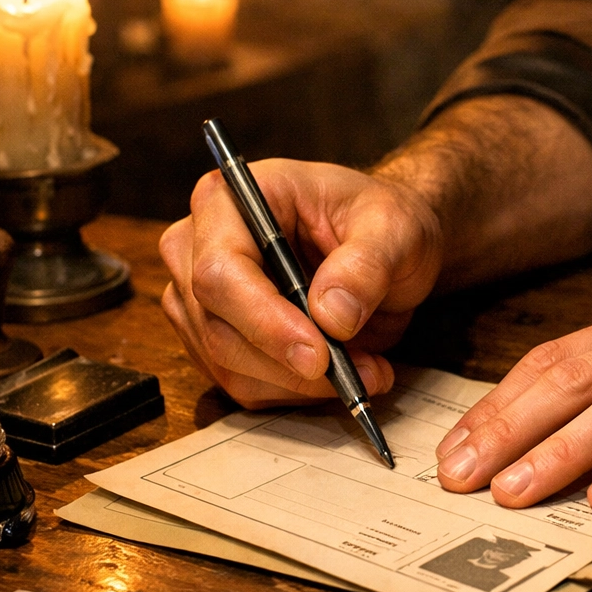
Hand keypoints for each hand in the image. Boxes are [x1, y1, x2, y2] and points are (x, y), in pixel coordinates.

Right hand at [160, 159, 441, 407]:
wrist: (384, 244)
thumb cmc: (378, 219)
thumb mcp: (392, 227)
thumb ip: (366, 265)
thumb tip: (331, 315)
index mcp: (230, 199)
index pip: (220, 271)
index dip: (265, 320)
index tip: (319, 354)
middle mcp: (198, 246)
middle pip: (215, 326)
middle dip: (288, 363)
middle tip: (357, 372)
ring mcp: (199, 297)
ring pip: (228, 364)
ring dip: (300, 384)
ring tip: (365, 369)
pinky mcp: (214, 339)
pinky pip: (243, 385)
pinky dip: (297, 392)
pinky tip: (342, 374)